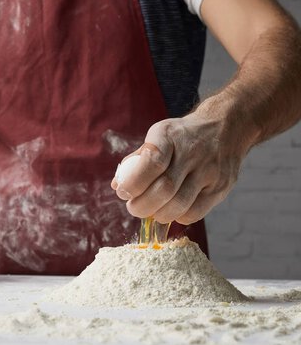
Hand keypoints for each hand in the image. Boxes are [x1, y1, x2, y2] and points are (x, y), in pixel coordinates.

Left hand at [111, 109, 251, 224]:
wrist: (226, 127)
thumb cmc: (183, 137)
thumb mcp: (159, 136)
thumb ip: (138, 160)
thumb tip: (117, 185)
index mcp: (170, 135)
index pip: (152, 162)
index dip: (133, 183)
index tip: (124, 192)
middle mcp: (192, 152)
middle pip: (165, 189)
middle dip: (142, 205)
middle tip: (134, 208)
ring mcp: (210, 170)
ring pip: (180, 204)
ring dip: (159, 215)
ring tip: (152, 211)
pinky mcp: (221, 187)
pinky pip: (195, 212)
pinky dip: (178, 217)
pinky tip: (172, 210)